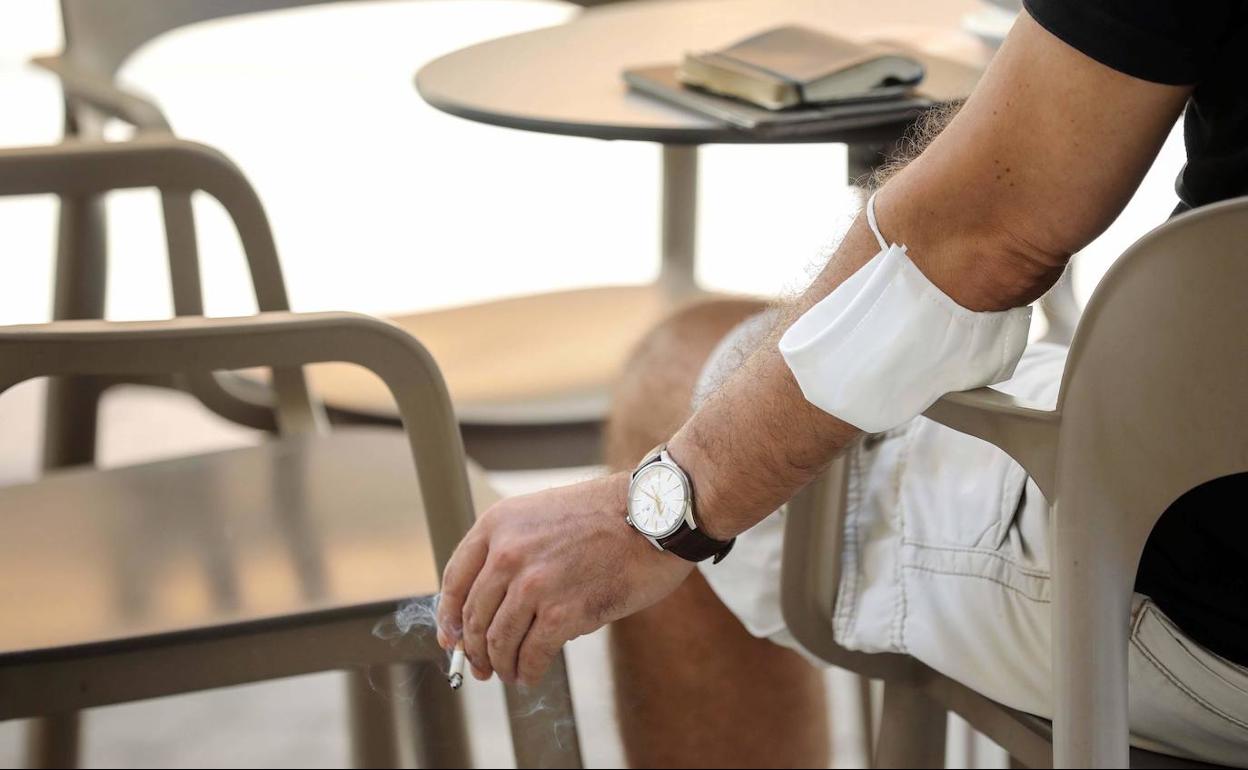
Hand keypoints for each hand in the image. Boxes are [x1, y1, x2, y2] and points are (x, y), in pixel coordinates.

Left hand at [435, 471, 693, 685]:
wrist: (655, 515)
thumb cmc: (609, 515)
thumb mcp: (544, 515)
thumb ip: (515, 550)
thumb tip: (496, 606)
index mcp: (498, 524)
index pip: (454, 580)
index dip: (449, 617)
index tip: (451, 638)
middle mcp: (507, 553)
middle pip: (473, 617)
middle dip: (475, 650)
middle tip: (482, 666)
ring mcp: (533, 584)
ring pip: (498, 641)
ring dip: (501, 665)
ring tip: (510, 673)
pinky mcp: (562, 613)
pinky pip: (532, 654)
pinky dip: (528, 670)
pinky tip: (531, 674)